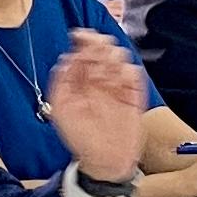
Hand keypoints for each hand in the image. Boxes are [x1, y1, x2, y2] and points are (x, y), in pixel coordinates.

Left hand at [43, 29, 149, 184]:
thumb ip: (61, 83)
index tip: (81, 35)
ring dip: (115, 56)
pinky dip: (129, 72)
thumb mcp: (61, 110)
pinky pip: (135, 76)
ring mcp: (117, 87)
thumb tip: (65, 60)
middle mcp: (99, 81)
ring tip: (108, 67)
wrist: (104, 161)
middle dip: (100, 44)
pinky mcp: (133, 96)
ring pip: (120, 58)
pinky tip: (121, 78)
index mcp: (81, 81)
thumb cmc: (81, 138)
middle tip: (97, 45)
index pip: (83, 52)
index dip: (83, 41)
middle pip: (103, 50)